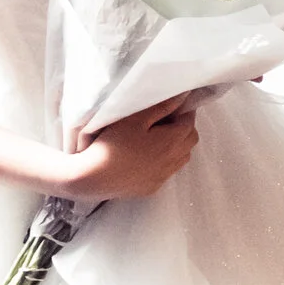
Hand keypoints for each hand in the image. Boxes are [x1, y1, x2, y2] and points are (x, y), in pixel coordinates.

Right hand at [70, 100, 199, 200]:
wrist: (93, 177)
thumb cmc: (113, 143)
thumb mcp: (135, 118)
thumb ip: (161, 106)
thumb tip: (183, 97)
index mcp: (171, 141)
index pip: (189, 122)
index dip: (183, 111)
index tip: (172, 105)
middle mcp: (172, 161)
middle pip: (190, 140)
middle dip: (184, 127)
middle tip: (166, 118)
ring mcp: (163, 177)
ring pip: (182, 157)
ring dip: (178, 145)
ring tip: (158, 136)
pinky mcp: (152, 187)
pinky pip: (168, 171)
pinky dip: (166, 161)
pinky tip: (148, 156)